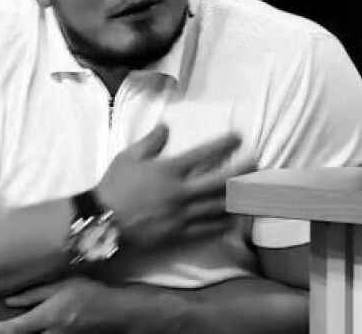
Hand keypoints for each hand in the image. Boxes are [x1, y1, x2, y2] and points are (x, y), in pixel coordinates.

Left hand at [0, 277, 126, 333]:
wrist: (118, 312)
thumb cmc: (92, 293)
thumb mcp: (63, 286)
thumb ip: (36, 294)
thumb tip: (10, 301)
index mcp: (48, 318)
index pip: (14, 329)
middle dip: (5, 332)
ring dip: (18, 331)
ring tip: (7, 323)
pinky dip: (33, 331)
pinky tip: (30, 323)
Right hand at [95, 124, 252, 248]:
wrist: (102, 221)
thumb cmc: (113, 186)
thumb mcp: (128, 157)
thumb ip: (150, 141)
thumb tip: (166, 127)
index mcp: (169, 170)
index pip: (204, 154)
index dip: (224, 144)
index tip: (239, 137)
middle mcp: (181, 192)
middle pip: (220, 181)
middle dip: (242, 171)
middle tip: (258, 163)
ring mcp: (182, 215)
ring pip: (219, 206)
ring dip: (239, 198)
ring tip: (255, 190)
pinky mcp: (179, 234)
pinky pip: (207, 229)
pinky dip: (223, 223)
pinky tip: (235, 219)